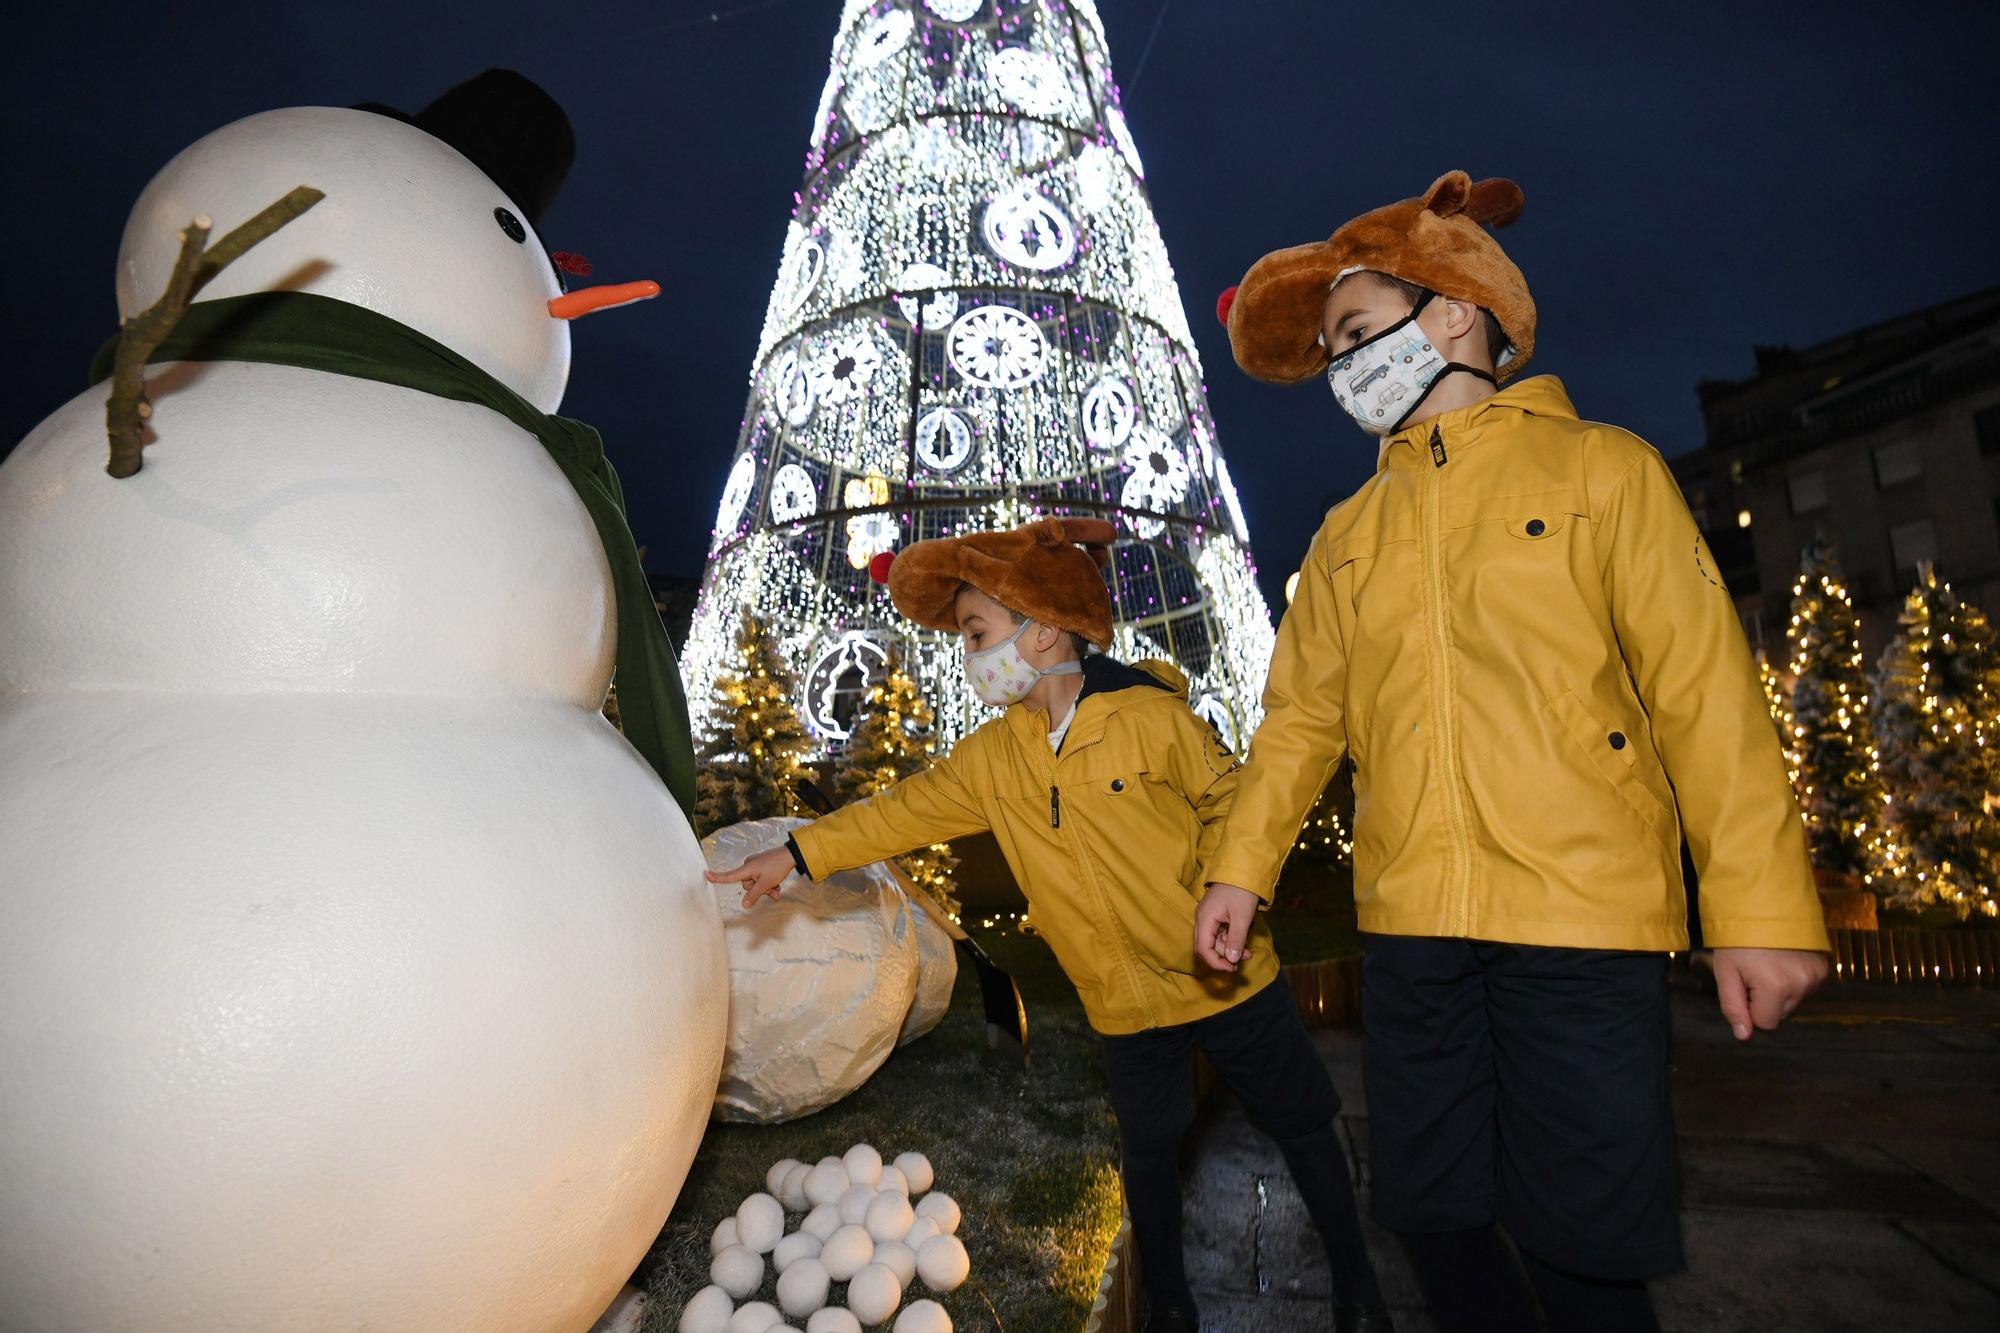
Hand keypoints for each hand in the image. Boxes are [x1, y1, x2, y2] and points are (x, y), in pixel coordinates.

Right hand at [703, 847, 796, 909]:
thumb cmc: (778, 867)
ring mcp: (755, 866)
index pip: (729, 876)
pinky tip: (777, 885)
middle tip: (772, 888)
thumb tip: (744, 905)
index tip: (705, 874)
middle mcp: (748, 866)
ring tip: (777, 887)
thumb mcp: (766, 884)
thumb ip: (754, 895)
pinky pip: (760, 879)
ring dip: (766, 888)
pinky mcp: (761, 866)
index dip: (717, 877)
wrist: (791, 855)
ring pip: (756, 884)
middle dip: (759, 890)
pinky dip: (768, 884)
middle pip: (747, 885)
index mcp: (747, 868)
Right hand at [1195, 883, 1261, 971]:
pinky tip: (1243, 943)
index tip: (1232, 968)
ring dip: (1230, 949)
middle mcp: (1202, 919)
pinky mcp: (1216, 916)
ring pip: (1215, 941)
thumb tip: (1231, 960)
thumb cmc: (1242, 891)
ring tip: (1248, 953)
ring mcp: (1208, 917)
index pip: (1203, 949)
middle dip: (1224, 957)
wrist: (1244, 868)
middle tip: (1243, 961)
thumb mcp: (1241, 917)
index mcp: (1204, 919)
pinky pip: (1219, 934)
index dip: (1216, 962)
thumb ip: (1235, 940)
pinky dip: (1230, 940)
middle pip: (1207, 947)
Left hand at [1711, 946, 1828, 1040]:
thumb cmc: (1739, 938)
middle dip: (1765, 1000)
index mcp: (1775, 988)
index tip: (1743, 987)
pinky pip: (1806, 987)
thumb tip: (1743, 1035)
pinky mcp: (1823, 968)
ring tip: (1768, 964)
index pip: (1765, 1023)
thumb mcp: (1725, 971)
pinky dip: (1794, 980)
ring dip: (1781, 990)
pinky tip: (1783, 961)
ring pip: (1794, 1001)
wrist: (1764, 904)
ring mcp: (1815, 976)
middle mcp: (1801, 984)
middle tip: (1754, 972)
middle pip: (1780, 1013)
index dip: (1750, 1009)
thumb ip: (1732, 1006)